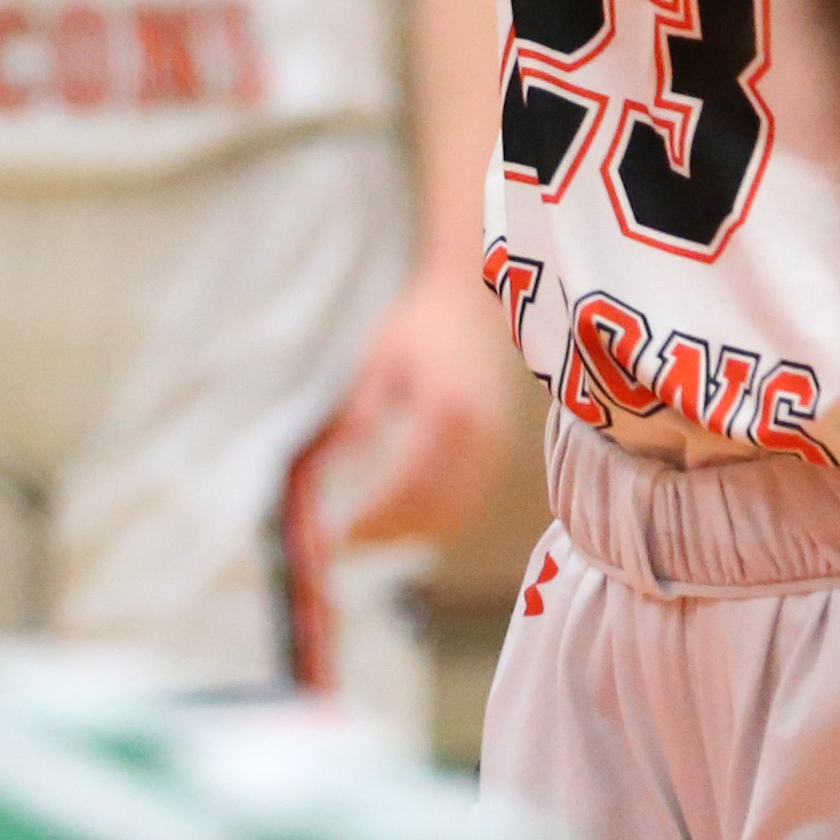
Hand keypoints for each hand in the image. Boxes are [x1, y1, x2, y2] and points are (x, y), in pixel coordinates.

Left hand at [320, 264, 510, 546]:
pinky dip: (439, 519)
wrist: (472, 300)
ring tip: (373, 531)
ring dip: (414, 531)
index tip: (339, 534)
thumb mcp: (380, 359)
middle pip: (435, 509)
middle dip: (390, 533)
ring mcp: (496, 443)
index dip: (374, 518)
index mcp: (446, 410)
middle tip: (349, 539)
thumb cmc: (421, 322)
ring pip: (457, 512)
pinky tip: (408, 516)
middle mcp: (479, 434)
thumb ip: (362, 412)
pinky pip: (471, 500)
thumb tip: (341, 464)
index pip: (408, 486)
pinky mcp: (501, 446)